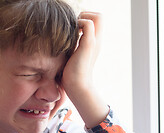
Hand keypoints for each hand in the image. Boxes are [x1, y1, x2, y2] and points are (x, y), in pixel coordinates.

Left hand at [61, 12, 108, 127]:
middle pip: (100, 16)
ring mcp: (94, 41)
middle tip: (75, 27)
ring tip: (74, 30)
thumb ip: (73, 46)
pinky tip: (71, 35)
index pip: (97, 20)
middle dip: (86, 15)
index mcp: (94, 42)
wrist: (77, 86)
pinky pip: (87, 23)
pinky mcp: (88, 44)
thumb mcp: (73, 55)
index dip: (86, 18)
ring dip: (83, 17)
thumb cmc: (71, 74)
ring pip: (98, 16)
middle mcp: (97, 40)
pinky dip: (78, 23)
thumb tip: (63, 40)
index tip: (76, 28)